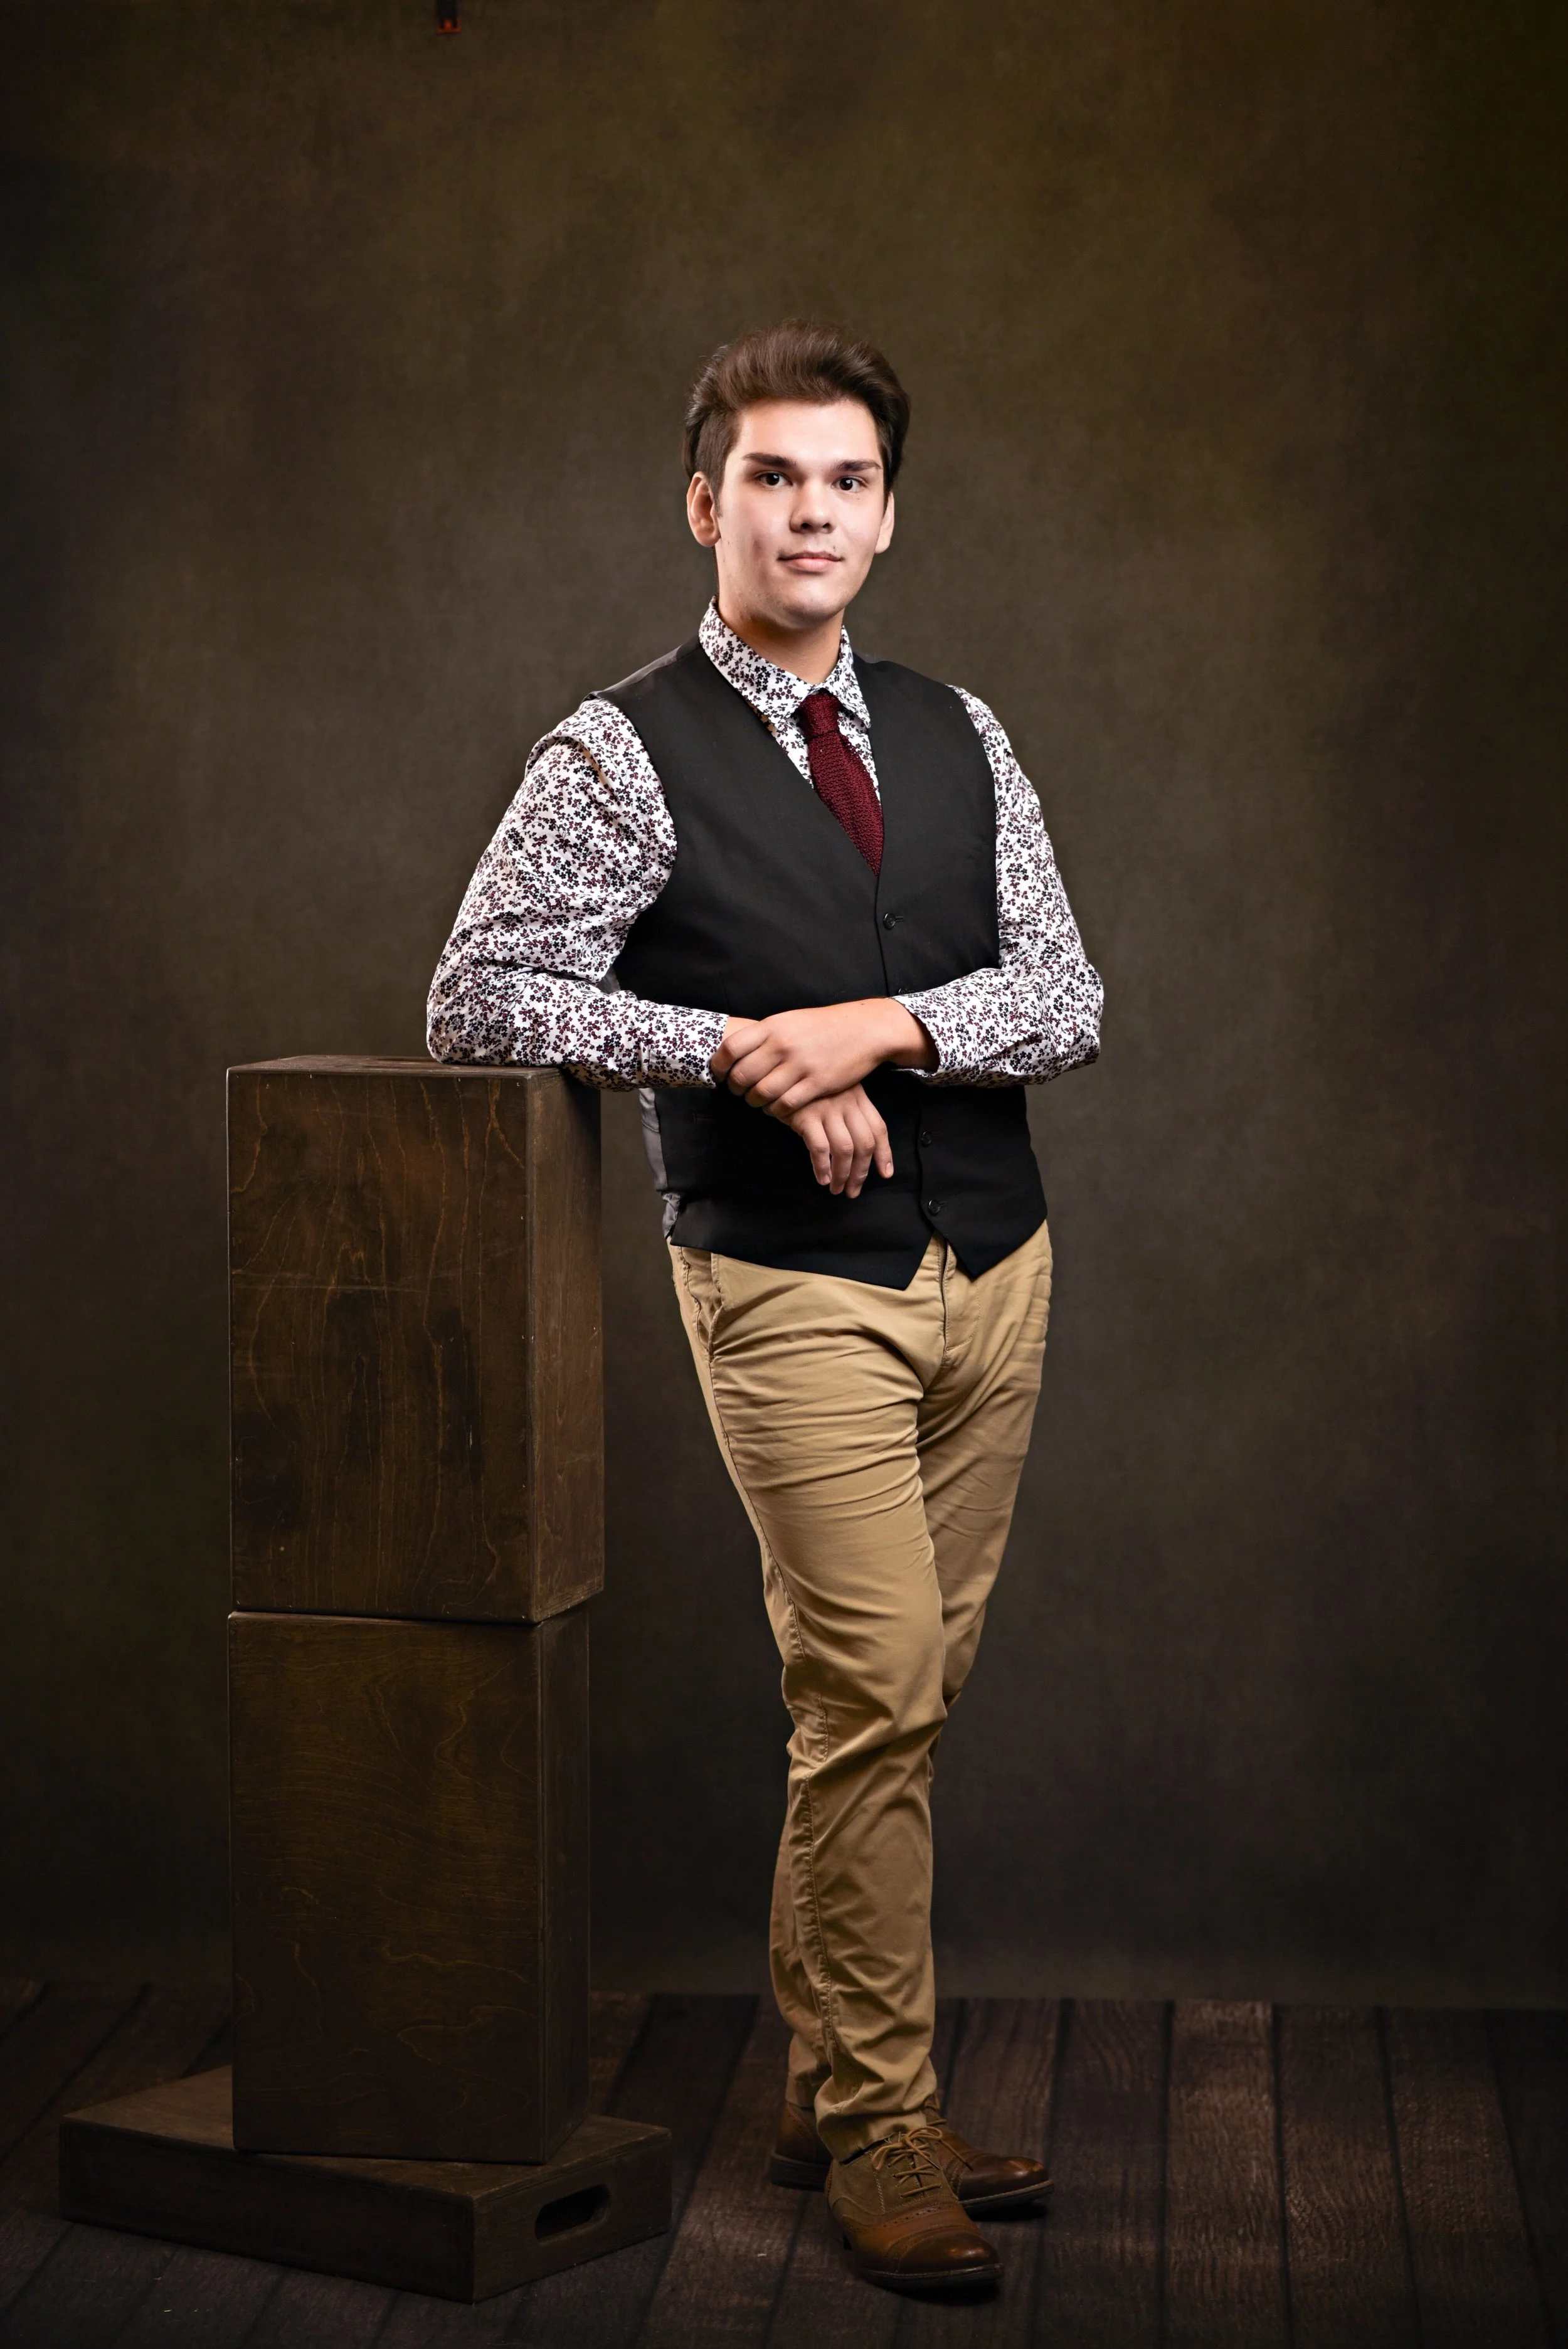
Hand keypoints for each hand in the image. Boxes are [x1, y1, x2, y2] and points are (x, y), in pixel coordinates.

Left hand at [711, 998, 935, 1111]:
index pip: (731, 1049)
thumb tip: (737, 1050)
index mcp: (772, 1026)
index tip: (719, 1074)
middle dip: (735, 1089)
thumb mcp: (790, 1020)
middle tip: (739, 1091)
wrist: (864, 1029)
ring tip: (757, 1101)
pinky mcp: (816, 1083)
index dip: (719, 1066)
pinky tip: (777, 1108)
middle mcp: (782, 1045)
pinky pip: (784, 1105)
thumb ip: (765, 1035)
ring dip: (754, 1102)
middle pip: (742, 1076)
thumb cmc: (824, 1025)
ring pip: (761, 1094)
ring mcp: (799, 1065)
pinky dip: (775, 1110)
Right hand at [781, 1085, 894, 1195]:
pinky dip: (822, 1167)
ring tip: (836, 1189)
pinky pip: (819, 1148)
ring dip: (842, 1175)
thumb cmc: (807, 1088)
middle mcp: (847, 1102)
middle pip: (864, 1143)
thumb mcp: (835, 1091)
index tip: (885, 1174)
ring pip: (844, 1149)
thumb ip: (849, 1112)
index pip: (878, 1128)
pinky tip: (822, 1178)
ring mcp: (827, 1108)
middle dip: (861, 1172)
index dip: (884, 1153)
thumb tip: (861, 1150)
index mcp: (858, 1096)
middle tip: (853, 1191)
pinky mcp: (806, 1116)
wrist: (777, 1072)